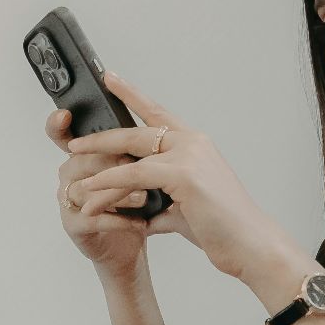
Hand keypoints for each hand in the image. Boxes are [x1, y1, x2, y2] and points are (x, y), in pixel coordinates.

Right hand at [46, 107, 153, 280]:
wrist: (132, 244)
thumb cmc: (135, 204)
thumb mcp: (141, 170)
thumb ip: (138, 149)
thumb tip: (158, 125)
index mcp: (85, 155)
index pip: (65, 134)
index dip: (58, 124)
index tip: (64, 114)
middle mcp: (71, 174)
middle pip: (81, 158)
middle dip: (110, 161)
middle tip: (135, 165)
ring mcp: (69, 200)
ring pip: (85, 189)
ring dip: (117, 192)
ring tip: (144, 198)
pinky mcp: (73, 225)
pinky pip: (92, 218)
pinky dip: (119, 220)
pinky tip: (140, 223)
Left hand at [66, 71, 292, 282]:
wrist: (250, 245)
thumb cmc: (223, 229)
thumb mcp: (186, 211)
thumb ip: (164, 206)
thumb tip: (145, 217)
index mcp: (195, 145)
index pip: (158, 113)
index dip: (132, 95)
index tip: (110, 79)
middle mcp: (192, 142)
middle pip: (137, 129)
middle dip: (102, 136)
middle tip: (75, 142)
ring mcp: (189, 155)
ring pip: (132, 152)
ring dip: (100, 166)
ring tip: (77, 181)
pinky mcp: (183, 174)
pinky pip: (134, 174)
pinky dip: (110, 183)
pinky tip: (92, 193)